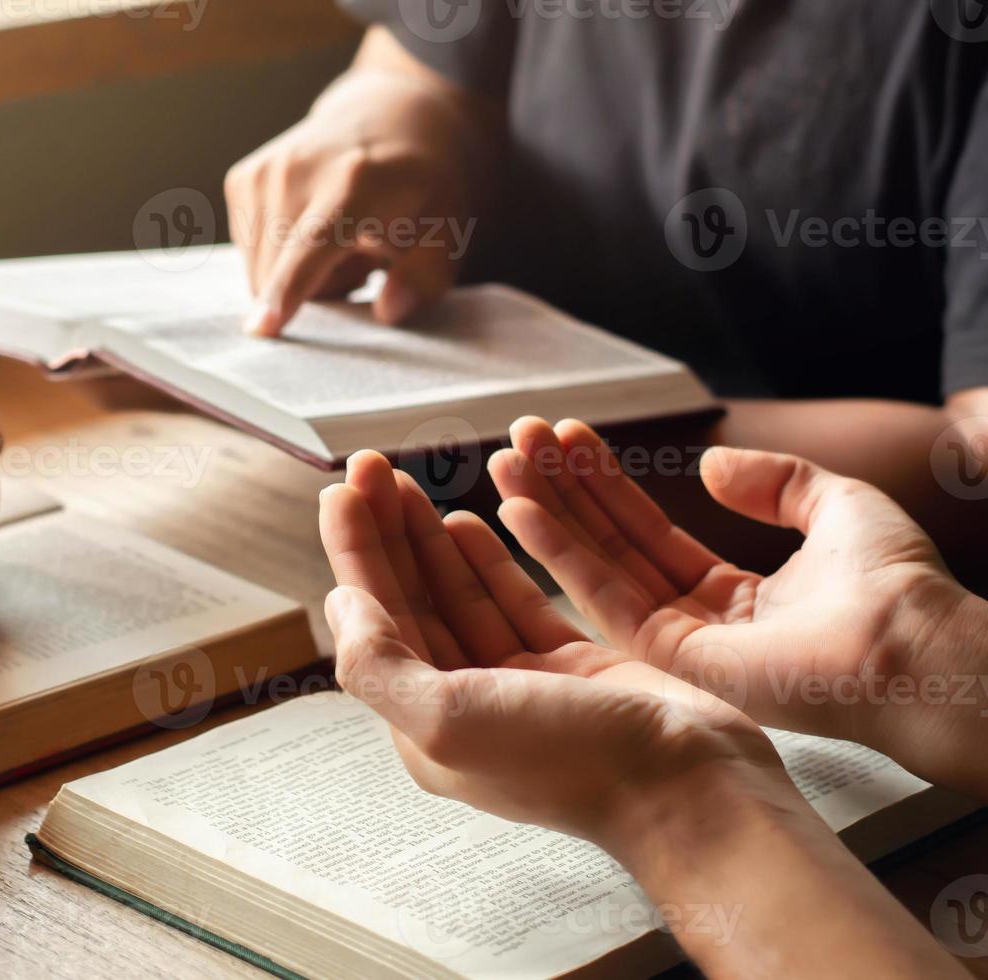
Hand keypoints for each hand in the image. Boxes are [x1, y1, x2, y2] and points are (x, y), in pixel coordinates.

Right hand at [226, 49, 478, 336]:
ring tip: (337, 239)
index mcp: (354, 183)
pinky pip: (251, 254)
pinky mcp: (242, 179)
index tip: (261, 329)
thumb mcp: (447, 231)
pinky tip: (310, 225)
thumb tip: (388, 312)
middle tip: (360, 257)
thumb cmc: (421, 183)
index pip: (312, 246)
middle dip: (317, 291)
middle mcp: (297, 171)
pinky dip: (279, 255)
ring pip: (260, 273)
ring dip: (296, 275)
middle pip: (281, 275)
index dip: (287, 290)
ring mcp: (263, 172)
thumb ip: (425, 278)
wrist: (390, 112)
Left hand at [318, 450, 785, 843]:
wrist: (688, 788)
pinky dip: (489, 561)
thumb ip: (379, 664)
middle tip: (371, 465)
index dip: (355, 551)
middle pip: (411, 601)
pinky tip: (466, 520)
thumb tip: (339, 604)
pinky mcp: (572, 666)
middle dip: (387, 533)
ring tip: (405, 482)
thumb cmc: (571, 763)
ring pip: (460, 594)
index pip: (374, 621)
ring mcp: (520, 685)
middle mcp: (466, 705)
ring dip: (430, 538)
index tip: (342, 489)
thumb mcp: (448, 721)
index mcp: (425, 724)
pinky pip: (515, 601)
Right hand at [490, 416, 987, 796]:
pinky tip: (521, 511)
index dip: (607, 483)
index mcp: (736, 597)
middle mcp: (698, 621)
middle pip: (612, 545)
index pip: (651, 532)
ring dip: (545, 515)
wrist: (916, 642)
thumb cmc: (896, 586)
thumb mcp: (837, 504)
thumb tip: (708, 466)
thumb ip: (774, 481)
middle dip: (563, 491)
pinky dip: (556, 551)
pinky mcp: (666, 658)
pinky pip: (599, 596)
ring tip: (504, 464)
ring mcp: (677, 644)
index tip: (567, 439)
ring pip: (595, 567)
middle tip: (519, 441)